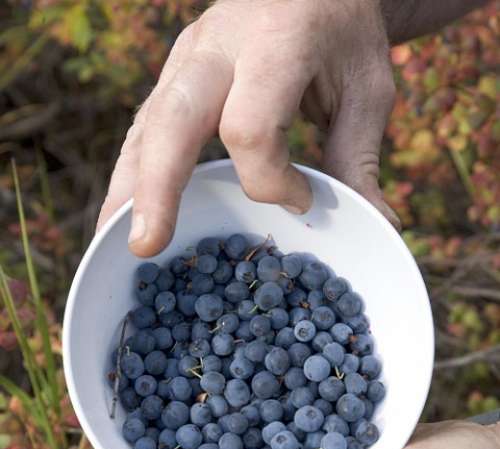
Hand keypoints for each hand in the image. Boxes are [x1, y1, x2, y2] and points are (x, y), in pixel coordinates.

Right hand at [97, 0, 398, 255]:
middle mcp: (216, 45)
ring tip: (116, 240)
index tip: (303, 201)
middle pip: (174, 121)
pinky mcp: (174, 77)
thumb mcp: (366, 89)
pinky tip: (123, 213)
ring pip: (146, 126)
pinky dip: (133, 173)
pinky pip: (144, 128)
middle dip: (157, 187)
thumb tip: (378, 228)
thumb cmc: (342, 34)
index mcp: (274, 43)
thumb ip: (359, 157)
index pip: (250, 127)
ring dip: (129, 187)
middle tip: (148, 246)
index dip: (272, 180)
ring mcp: (186, 59)